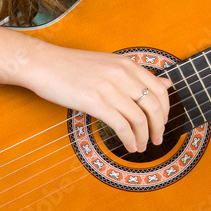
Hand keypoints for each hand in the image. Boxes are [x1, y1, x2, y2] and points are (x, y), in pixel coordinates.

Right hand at [24, 44, 171, 153]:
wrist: (44, 63)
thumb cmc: (73, 66)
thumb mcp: (110, 64)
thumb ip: (137, 75)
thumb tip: (166, 83)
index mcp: (128, 64)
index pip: (159, 89)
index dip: (166, 109)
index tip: (163, 121)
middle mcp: (122, 74)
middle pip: (154, 106)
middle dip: (159, 127)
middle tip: (157, 139)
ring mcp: (109, 88)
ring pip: (139, 119)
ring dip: (144, 137)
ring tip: (141, 147)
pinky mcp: (95, 102)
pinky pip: (121, 126)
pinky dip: (129, 139)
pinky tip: (129, 146)